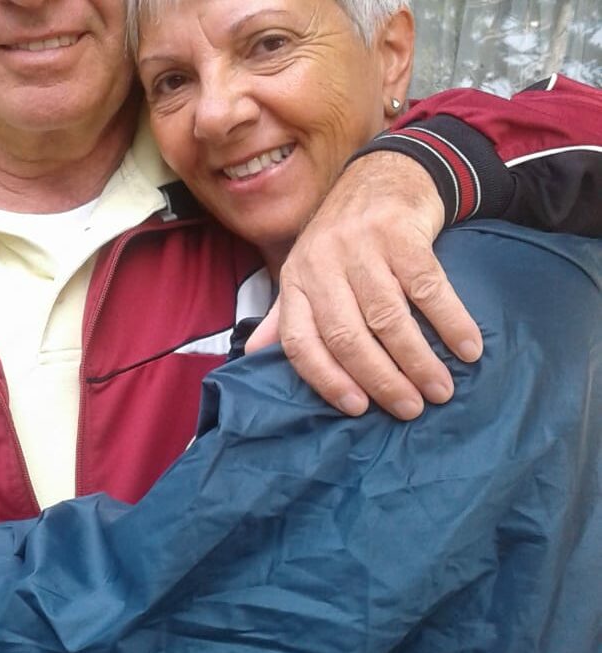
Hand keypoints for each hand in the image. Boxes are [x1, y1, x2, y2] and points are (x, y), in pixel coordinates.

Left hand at [247, 151, 482, 419]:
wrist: (382, 176)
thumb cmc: (342, 240)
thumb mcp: (306, 273)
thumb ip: (284, 315)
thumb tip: (251, 356)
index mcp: (296, 280)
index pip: (300, 341)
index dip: (326, 379)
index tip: (357, 409)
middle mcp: (322, 263)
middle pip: (348, 336)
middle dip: (381, 380)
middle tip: (411, 409)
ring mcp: (361, 246)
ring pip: (388, 317)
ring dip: (418, 361)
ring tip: (441, 391)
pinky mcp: (401, 233)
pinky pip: (429, 288)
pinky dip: (450, 323)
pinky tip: (467, 349)